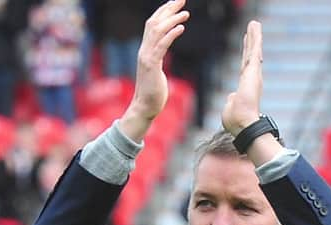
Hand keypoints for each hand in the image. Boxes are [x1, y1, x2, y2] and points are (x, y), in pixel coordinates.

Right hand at [119, 0, 188, 140]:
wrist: (145, 107)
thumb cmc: (153, 92)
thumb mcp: (156, 70)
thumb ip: (158, 58)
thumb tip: (162, 52)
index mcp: (146, 50)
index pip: (152, 25)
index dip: (163, 12)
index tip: (175, 3)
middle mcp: (144, 50)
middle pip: (154, 22)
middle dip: (168, 9)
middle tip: (182, 0)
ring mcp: (146, 57)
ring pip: (157, 31)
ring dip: (172, 20)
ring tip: (185, 13)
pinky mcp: (151, 65)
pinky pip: (162, 45)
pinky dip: (171, 34)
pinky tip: (181, 28)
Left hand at [222, 21, 262, 135]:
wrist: (244, 124)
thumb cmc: (236, 121)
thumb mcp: (230, 108)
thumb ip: (231, 100)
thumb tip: (231, 96)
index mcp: (245, 86)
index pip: (245, 67)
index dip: (246, 55)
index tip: (247, 45)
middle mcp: (252, 78)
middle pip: (251, 56)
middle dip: (252, 42)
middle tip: (253, 28)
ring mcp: (254, 74)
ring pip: (254, 50)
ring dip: (255, 36)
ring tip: (254, 23)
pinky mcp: (254, 70)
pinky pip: (255, 50)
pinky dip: (256, 38)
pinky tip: (255, 26)